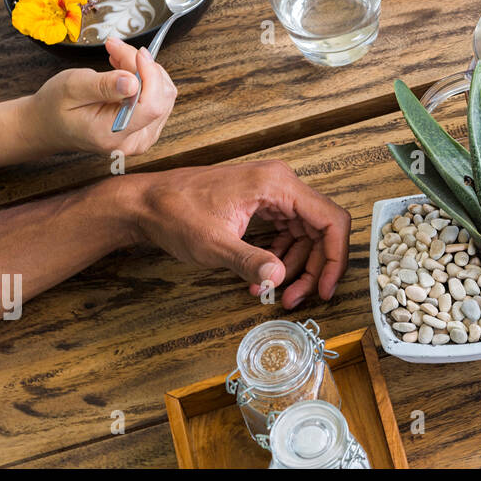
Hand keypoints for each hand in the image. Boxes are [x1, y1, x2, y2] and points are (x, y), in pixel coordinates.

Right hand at [27, 36, 176, 156]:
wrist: (48, 125)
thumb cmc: (55, 108)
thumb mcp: (72, 88)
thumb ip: (104, 85)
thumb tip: (133, 81)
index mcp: (113, 135)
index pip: (152, 106)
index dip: (151, 76)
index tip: (139, 53)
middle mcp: (134, 141)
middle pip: (160, 97)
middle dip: (143, 66)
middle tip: (117, 48)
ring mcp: (143, 135)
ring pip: (162, 94)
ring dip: (144, 69)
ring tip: (117, 56)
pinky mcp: (146, 127)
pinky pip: (158, 97)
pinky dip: (145, 78)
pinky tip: (125, 69)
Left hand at [127, 160, 350, 308]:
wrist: (145, 203)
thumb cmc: (174, 213)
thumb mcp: (213, 245)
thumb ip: (249, 261)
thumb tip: (280, 276)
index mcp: (276, 184)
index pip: (330, 219)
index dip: (335, 257)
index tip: (327, 287)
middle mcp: (280, 183)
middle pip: (321, 229)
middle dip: (315, 267)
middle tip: (298, 297)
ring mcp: (272, 191)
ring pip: (306, 233)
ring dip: (298, 266)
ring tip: (277, 292)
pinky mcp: (263, 202)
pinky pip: (288, 232)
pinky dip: (282, 256)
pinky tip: (265, 277)